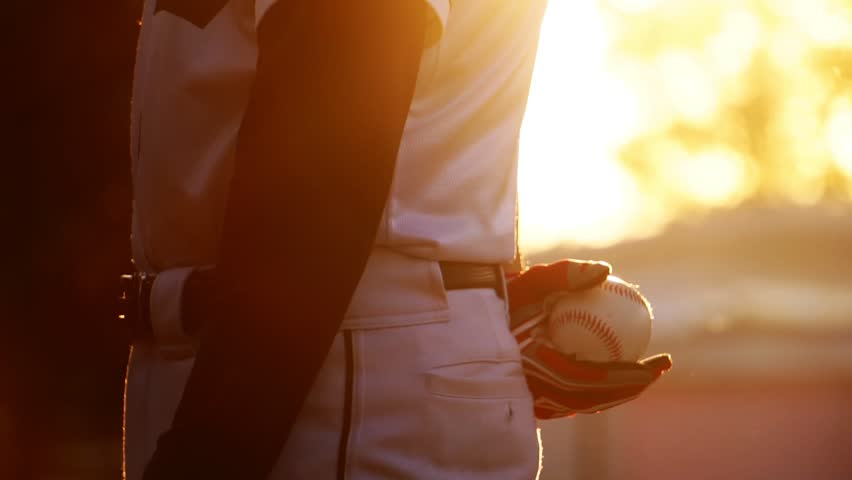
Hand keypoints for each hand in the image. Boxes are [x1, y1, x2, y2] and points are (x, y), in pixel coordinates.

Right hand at [507, 260, 672, 418]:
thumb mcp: (532, 280)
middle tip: (659, 367)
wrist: (476, 326)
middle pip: (594, 398)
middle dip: (633, 386)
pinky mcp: (538, 402)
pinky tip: (620, 367)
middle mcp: (535, 392)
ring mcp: (536, 401)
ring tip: (647, 369)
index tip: (655, 362)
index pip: (590, 380)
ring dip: (620, 389)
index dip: (627, 376)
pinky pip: (577, 396)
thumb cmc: (506, 299)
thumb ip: (566, 273)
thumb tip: (605, 270)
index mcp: (534, 369)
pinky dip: (601, 386)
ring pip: (587, 401)